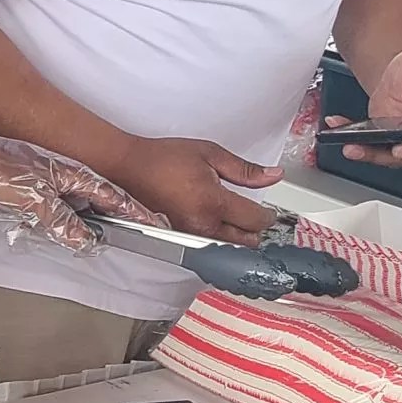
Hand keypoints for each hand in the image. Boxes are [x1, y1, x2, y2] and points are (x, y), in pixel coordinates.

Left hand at [0, 137, 164, 254]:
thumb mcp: (32, 198)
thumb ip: (62, 220)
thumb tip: (87, 240)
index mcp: (69, 171)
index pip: (111, 193)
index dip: (135, 209)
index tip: (156, 222)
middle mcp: (58, 175)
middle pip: (95, 200)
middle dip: (115, 219)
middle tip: (135, 238)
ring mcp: (41, 183)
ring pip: (73, 208)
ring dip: (85, 225)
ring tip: (102, 243)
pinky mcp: (22, 192)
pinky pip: (51, 212)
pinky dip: (60, 226)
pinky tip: (59, 237)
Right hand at [115, 138, 282, 241]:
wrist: (128, 167)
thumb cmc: (163, 158)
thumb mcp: (210, 154)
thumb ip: (245, 170)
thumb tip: (273, 176)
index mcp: (213, 202)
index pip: (256, 220)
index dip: (267, 215)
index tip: (267, 210)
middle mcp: (202, 225)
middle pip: (247, 242)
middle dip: (253, 229)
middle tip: (251, 214)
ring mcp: (190, 236)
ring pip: (229, 248)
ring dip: (237, 237)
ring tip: (233, 218)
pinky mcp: (180, 240)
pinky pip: (210, 247)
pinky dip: (219, 240)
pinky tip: (214, 224)